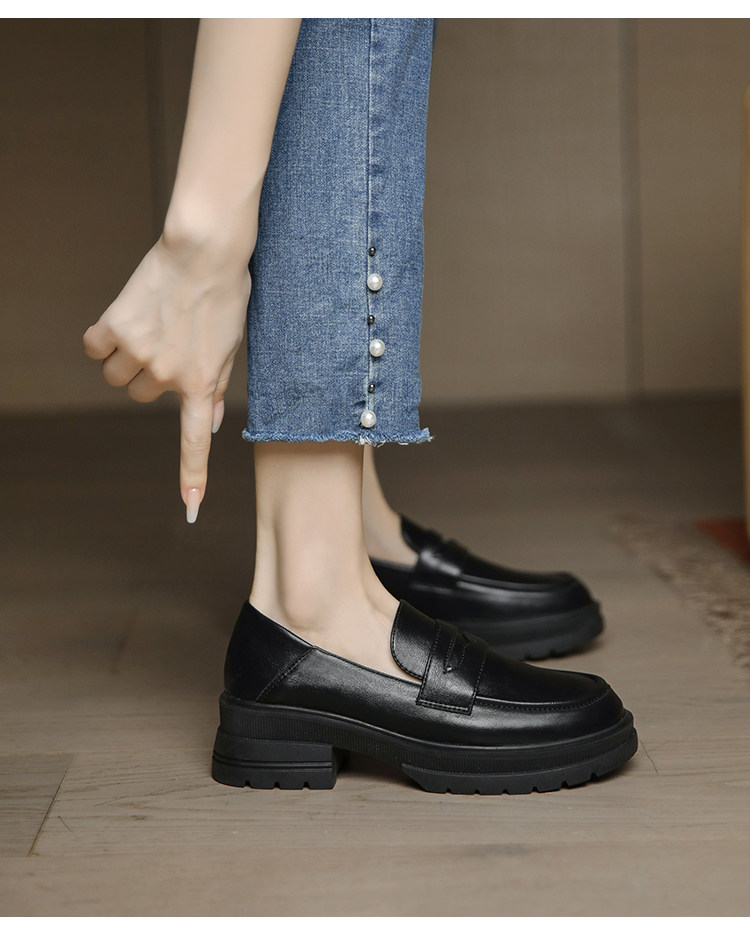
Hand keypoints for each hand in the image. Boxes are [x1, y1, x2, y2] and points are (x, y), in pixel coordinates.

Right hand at [83, 232, 251, 522]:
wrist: (204, 251)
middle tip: (170, 341)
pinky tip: (125, 317)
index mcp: (202, 382)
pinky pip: (94, 347)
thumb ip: (216, 387)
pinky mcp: (114, 325)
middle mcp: (168, 374)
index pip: (195, 440)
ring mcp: (139, 352)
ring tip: (150, 327)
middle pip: (142, 395)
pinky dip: (103, 337)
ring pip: (116, 376)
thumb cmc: (225, 295)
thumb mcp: (231, 346)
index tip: (190, 508)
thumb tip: (212, 423)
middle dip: (151, 375)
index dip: (192, 475)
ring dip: (125, 358)